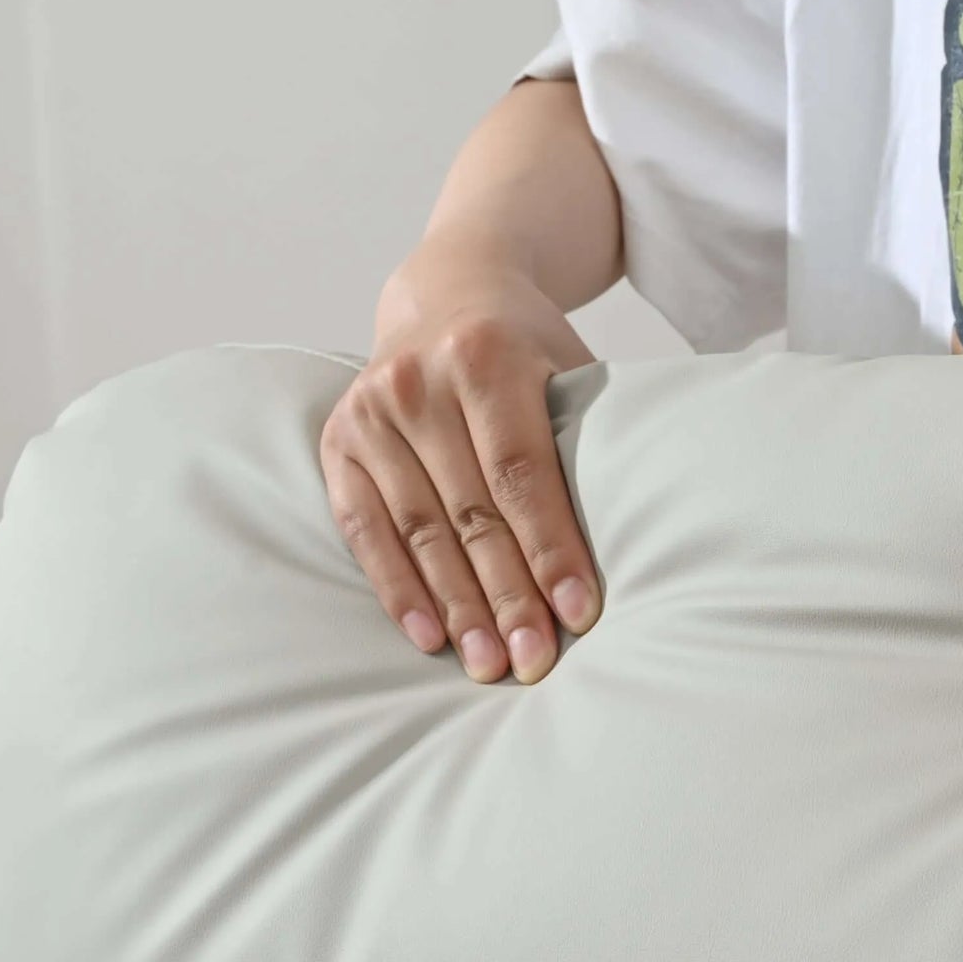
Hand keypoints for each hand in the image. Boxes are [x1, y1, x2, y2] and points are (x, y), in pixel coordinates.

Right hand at [320, 229, 602, 682]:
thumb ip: (582, 443)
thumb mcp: (566, 371)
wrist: (446, 294)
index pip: (521, 474)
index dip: (550, 549)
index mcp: (484, 357)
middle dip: (507, 597)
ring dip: (457, 608)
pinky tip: (429, 638)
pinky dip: (397, 589)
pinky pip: (365, 530)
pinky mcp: (337, 442)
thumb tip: (625, 546)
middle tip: (534, 663)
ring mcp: (370, 413)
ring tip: (489, 666)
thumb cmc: (527, 353)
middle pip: (470, 513)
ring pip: (421, 531)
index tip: (580, 615)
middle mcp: (418, 382)